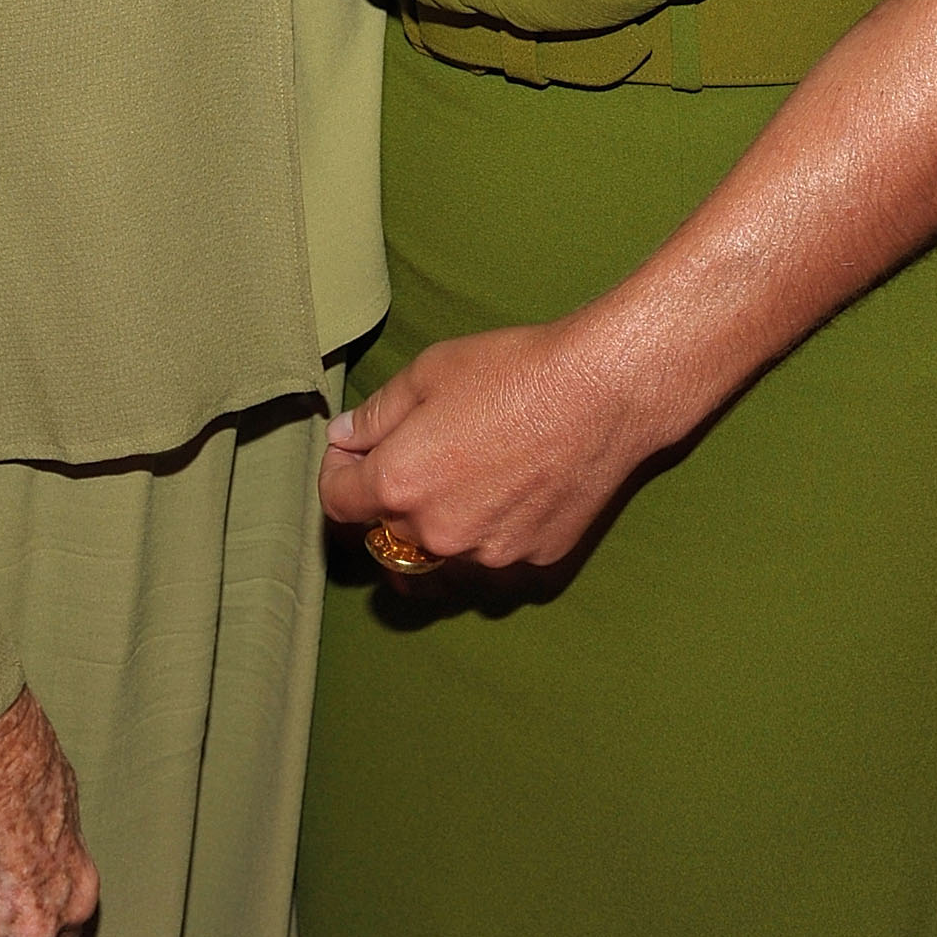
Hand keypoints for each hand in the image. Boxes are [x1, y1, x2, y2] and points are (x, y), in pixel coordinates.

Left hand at [317, 318, 650, 573]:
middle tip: (413, 458)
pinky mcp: (532, 564)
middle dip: (388, 501)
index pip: (336, 502)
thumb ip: (375, 414)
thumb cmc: (513, 373)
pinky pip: (491, 561)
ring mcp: (486, 557)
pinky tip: (507, 494)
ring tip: (460, 482)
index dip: (336, 472)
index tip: (350, 452)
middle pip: (385, 534)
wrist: (601, 394)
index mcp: (399, 485)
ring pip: (439, 558)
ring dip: (436, 530)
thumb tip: (343, 438)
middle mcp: (437, 534)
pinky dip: (487, 537)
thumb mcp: (428, 372)